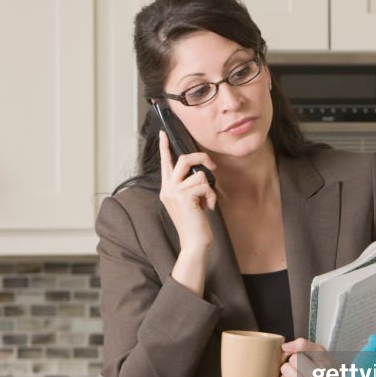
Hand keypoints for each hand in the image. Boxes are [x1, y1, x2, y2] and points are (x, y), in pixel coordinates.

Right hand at [158, 130, 216, 252]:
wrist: (194, 242)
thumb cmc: (194, 223)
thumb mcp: (189, 201)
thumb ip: (188, 186)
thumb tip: (200, 172)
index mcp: (167, 189)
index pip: (165, 163)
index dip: (165, 147)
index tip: (163, 133)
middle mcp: (167, 189)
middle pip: (183, 159)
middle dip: (201, 158)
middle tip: (212, 165)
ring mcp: (174, 193)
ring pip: (199, 175)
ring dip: (209, 189)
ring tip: (206, 203)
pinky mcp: (184, 198)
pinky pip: (205, 186)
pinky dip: (211, 197)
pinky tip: (207, 208)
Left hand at [276, 338, 336, 376]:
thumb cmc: (329, 368)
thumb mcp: (320, 351)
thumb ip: (302, 344)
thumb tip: (284, 347)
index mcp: (318, 374)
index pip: (293, 358)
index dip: (298, 357)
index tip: (307, 361)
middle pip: (285, 370)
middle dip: (292, 367)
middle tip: (304, 369)